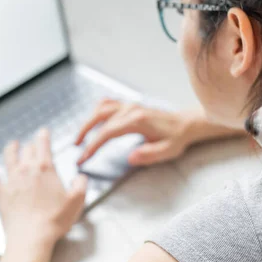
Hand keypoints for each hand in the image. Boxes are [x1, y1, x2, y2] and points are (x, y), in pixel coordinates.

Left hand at [0, 129, 86, 253]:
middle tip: (34, 143)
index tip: (43, 131)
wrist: (31, 237)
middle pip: (28, 150)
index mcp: (45, 169)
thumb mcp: (77, 201)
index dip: (44, 136)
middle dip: (32, 144)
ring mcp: (12, 180)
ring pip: (10, 156)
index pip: (44, 145)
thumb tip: (80, 176)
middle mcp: (27, 170)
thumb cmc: (55, 220)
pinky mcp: (1, 191)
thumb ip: (81, 184)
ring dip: (12, 148)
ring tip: (14, 144)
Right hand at [76, 99, 194, 165]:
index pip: (108, 132)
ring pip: (101, 108)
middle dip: (85, 132)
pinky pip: (108, 103)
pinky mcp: (130, 105)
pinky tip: (93, 122)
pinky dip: (97, 111)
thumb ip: (149, 155)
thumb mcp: (167, 151)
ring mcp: (130, 105)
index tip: (84, 157)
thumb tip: (130, 157)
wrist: (185, 124)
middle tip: (76, 148)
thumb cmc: (176, 138)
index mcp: (137, 120)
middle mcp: (131, 109)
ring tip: (79, 137)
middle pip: (99, 117)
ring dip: (88, 121)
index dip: (93, 145)